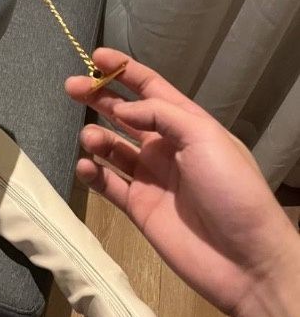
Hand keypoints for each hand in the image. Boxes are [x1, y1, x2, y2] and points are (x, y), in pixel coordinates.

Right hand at [65, 48, 299, 316]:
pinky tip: (85, 166)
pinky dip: (93, 173)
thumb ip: (160, 116)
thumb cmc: (232, 189)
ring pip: (113, 148)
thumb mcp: (205, 138)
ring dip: (97, 138)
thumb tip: (121, 108)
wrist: (245, 260)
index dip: (124, 71)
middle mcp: (166, 147)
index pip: (151, 89)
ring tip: (90, 140)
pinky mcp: (138, 208)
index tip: (96, 56)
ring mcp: (151, 178)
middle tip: (71, 87)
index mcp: (187, 125)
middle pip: (125, 115)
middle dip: (99, 99)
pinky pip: (108, 184)